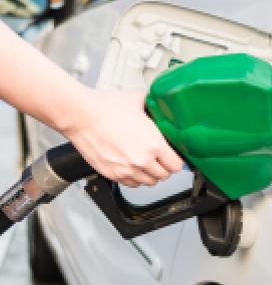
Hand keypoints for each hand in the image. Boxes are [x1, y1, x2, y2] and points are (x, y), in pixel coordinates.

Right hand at [63, 88, 182, 186]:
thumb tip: (160, 104)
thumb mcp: (138, 99)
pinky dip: (135, 178)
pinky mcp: (113, 174)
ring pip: (149, 183)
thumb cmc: (105, 107)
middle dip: (164, 167)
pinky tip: (133, 167)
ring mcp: (127, 170)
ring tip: (147, 163)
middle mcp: (142, 160)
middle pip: (164, 176)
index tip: (174, 156)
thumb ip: (153, 105)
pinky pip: (132, 184)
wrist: (81, 116)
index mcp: (154, 144)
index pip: (176, 165)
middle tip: (160, 159)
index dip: (176, 160)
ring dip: (150, 174)